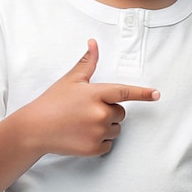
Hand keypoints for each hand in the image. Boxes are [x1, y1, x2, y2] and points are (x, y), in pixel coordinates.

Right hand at [30, 39, 158, 156]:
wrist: (34, 128)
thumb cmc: (53, 101)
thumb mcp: (71, 80)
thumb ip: (87, 62)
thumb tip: (94, 43)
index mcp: (96, 93)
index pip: (125, 92)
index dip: (143, 93)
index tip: (157, 94)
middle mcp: (100, 112)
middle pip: (121, 113)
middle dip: (110, 111)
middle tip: (88, 111)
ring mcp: (97, 131)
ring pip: (116, 129)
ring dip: (106, 127)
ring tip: (83, 123)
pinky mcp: (93, 148)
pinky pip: (108, 145)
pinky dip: (99, 142)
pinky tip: (82, 135)